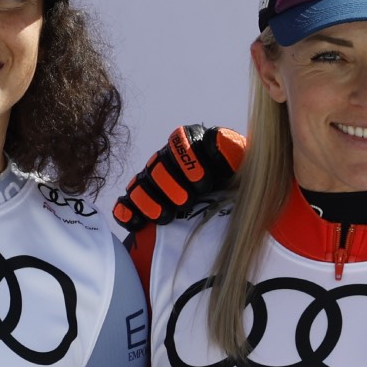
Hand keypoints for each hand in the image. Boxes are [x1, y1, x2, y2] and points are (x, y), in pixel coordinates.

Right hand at [112, 124, 245, 232]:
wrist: (227, 199)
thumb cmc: (235, 178)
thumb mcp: (240, 160)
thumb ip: (233, 148)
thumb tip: (220, 142)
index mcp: (190, 143)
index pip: (180, 142)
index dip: (188, 162)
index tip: (203, 182)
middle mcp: (166, 159)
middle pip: (158, 166)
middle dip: (170, 185)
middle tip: (186, 202)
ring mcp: (151, 180)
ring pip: (140, 184)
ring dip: (149, 201)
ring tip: (165, 217)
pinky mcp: (141, 201)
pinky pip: (126, 204)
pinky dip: (128, 212)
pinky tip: (137, 224)